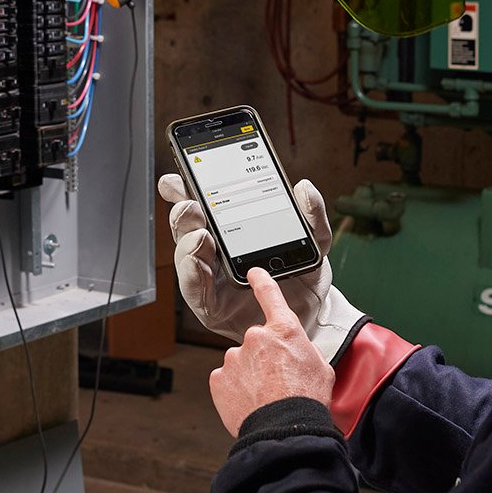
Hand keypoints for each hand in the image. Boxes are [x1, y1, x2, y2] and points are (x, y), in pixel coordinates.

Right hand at [157, 173, 362, 360]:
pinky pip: (195, 291)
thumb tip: (304, 189)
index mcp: (230, 230)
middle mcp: (214, 252)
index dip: (183, 189)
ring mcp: (210, 279)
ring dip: (187, 244)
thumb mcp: (314, 241)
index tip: (177, 177)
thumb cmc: (304, 276)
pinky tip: (199, 264)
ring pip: (185, 258)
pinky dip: (193, 275)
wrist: (314, 316)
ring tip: (201, 235)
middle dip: (183, 213)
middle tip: (191, 204)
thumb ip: (311, 215)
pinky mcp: (212, 307)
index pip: (200, 205)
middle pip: (186, 228)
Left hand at [209, 268, 335, 434]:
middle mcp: (256, 338)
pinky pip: (227, 379)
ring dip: (250, 375)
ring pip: (241, 362)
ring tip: (265, 396)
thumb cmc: (306, 401)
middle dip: (264, 358)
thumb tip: (298, 351)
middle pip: (257, 342)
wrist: (284, 430)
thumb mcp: (320, 367)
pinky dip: (236, 389)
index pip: (270, 295)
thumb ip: (304, 350)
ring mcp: (234, 358)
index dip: (261, 281)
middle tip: (278, 380)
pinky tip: (250, 402)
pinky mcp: (219, 378)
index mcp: (284, 330)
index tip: (253, 273)